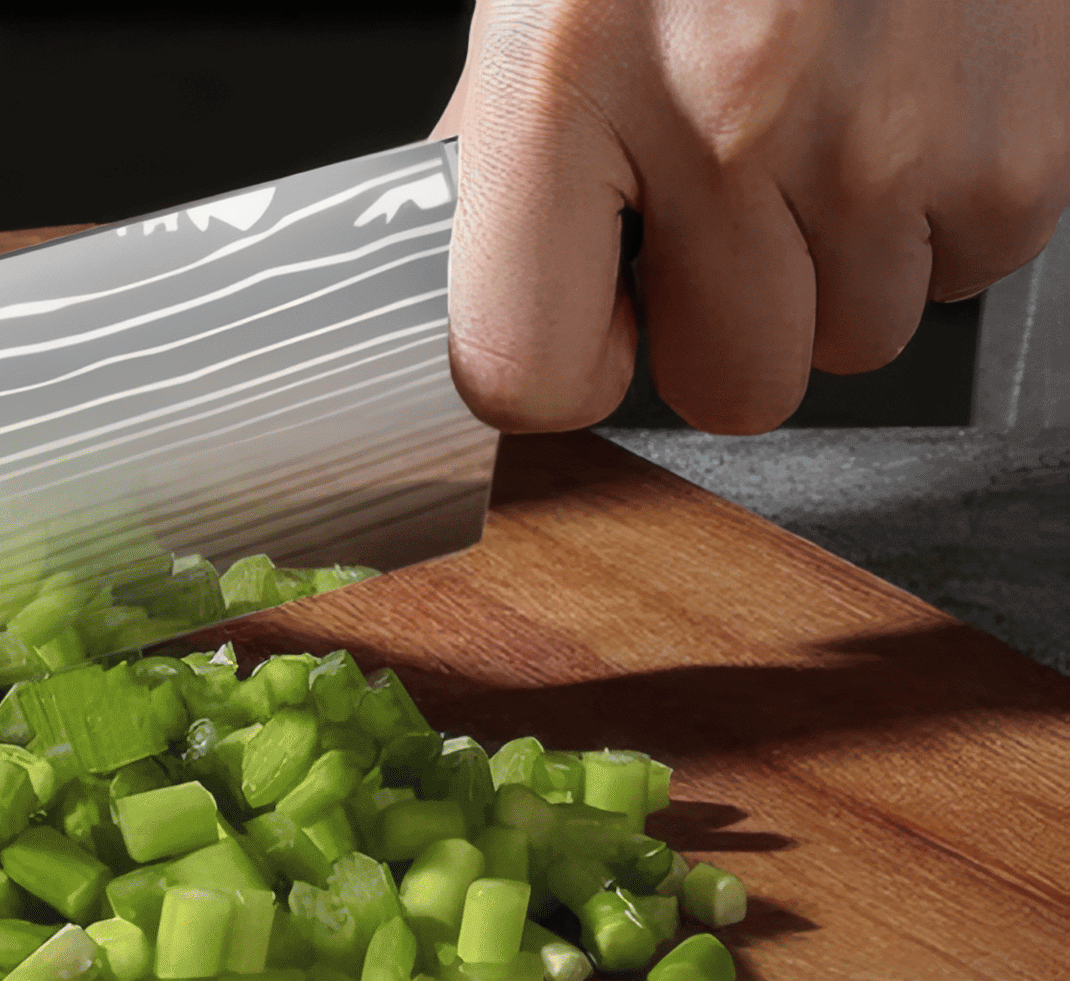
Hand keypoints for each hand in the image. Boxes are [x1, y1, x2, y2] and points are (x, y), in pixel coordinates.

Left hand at [443, 0, 1069, 432]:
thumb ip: (513, 144)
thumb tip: (482, 276)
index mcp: (572, 79)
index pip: (525, 370)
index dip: (562, 363)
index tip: (586, 319)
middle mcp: (730, 110)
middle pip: (727, 384)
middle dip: (726, 323)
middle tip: (731, 211)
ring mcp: (885, 128)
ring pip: (859, 336)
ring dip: (845, 263)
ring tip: (832, 125)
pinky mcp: (1019, 123)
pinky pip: (974, 262)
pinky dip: (949, 209)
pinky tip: (916, 103)